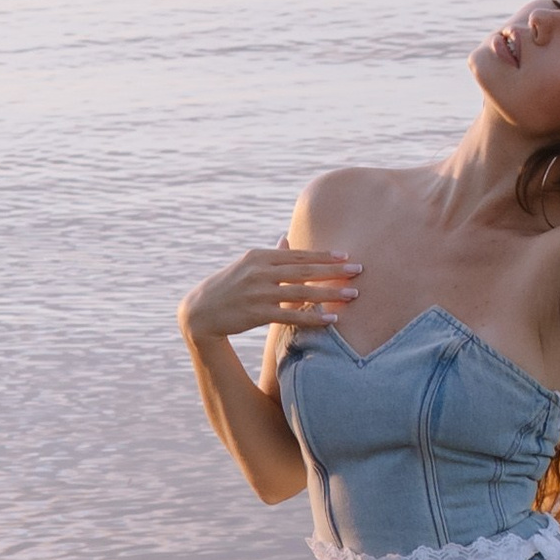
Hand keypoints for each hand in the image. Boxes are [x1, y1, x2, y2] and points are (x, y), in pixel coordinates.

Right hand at [179, 246, 362, 343]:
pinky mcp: (257, 313)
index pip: (298, 255)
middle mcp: (261, 271)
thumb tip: (286, 240)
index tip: (346, 256)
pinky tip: (331, 318)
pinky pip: (291, 314)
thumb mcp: (246, 265)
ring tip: (352, 295)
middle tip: (359, 270)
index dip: (324, 256)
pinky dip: (312, 316)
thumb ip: (270, 255)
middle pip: (305, 270)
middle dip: (334, 271)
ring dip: (330, 293)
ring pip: (302, 291)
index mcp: (260, 257)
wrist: (201, 311)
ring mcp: (259, 292)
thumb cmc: (228, 287)